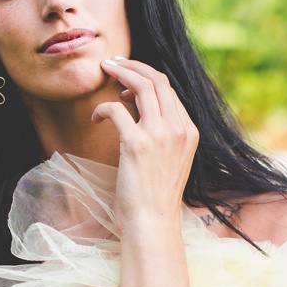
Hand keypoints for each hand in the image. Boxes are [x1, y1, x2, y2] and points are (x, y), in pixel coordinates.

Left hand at [91, 57, 197, 233]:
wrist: (152, 222)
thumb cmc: (154, 196)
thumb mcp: (168, 159)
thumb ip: (162, 134)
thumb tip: (138, 109)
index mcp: (191, 131)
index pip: (170, 89)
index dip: (146, 76)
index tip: (127, 75)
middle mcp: (180, 129)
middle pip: (158, 80)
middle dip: (133, 66)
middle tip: (111, 63)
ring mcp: (160, 135)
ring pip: (141, 86)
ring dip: (119, 73)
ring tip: (103, 72)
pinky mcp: (137, 144)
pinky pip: (117, 109)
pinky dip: (103, 108)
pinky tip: (95, 117)